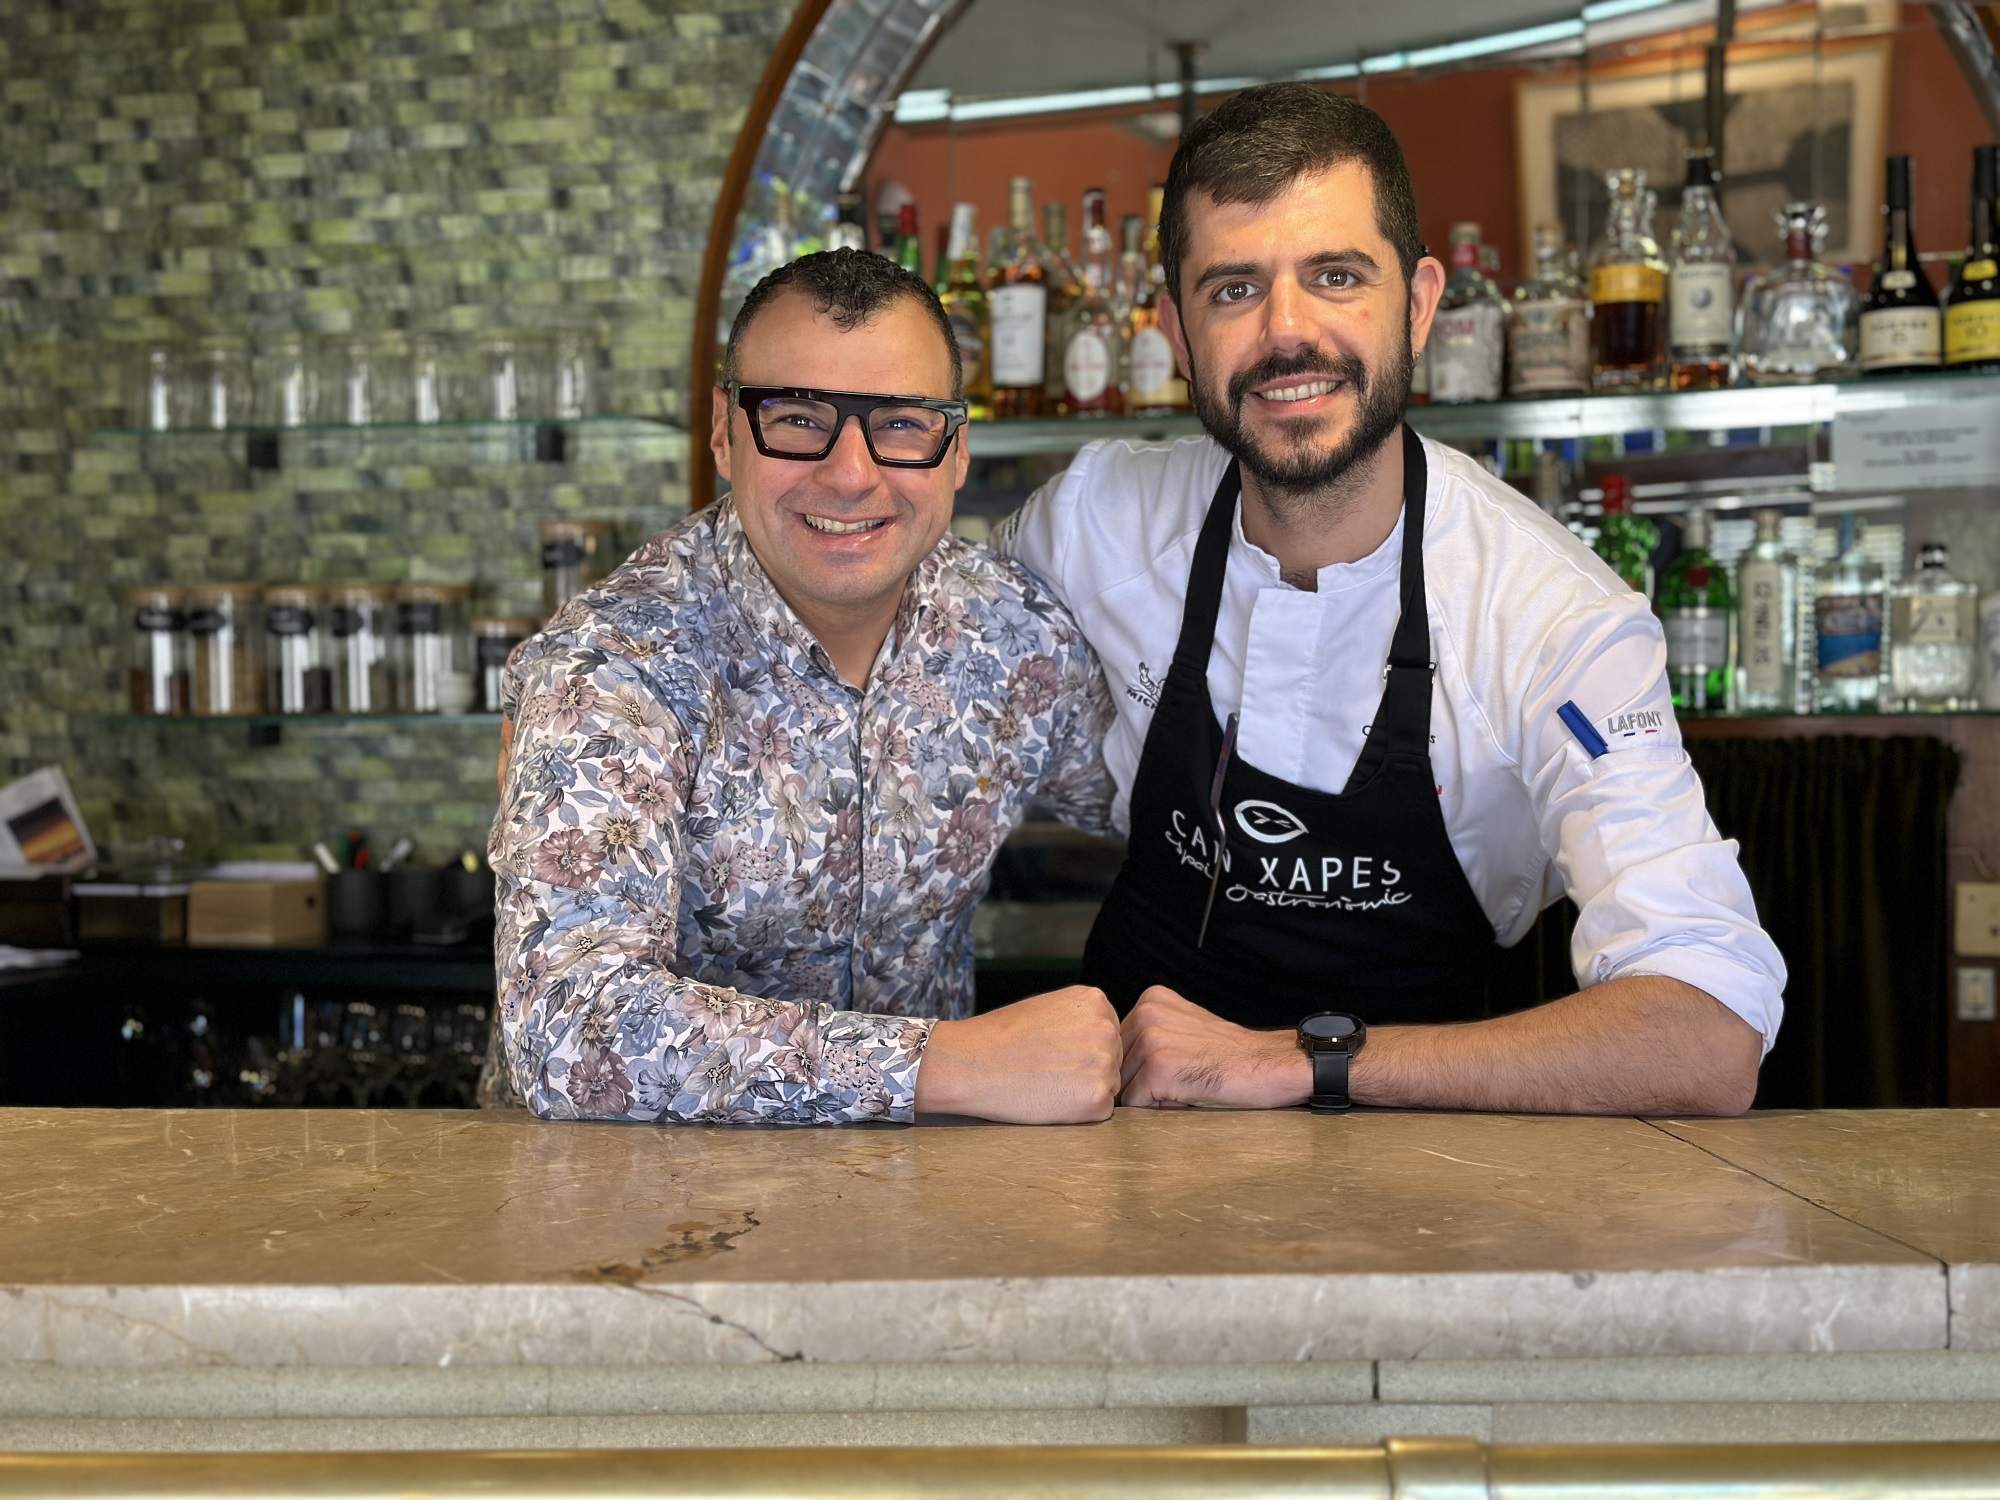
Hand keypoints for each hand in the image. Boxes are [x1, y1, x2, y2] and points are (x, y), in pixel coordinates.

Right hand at [916, 986, 1121, 1123]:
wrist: (971, 1064)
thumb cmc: (1001, 1037)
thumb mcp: (1049, 1007)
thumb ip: (1080, 1018)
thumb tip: (1103, 1038)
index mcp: (1096, 1001)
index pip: (1107, 1034)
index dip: (1079, 1049)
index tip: (1053, 1051)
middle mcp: (1107, 1029)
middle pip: (1113, 1059)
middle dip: (1086, 1069)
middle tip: (1047, 1069)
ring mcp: (1105, 1065)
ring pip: (1108, 1085)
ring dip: (1083, 1090)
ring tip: (1046, 1083)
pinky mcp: (1098, 1100)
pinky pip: (1099, 1111)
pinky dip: (1078, 1112)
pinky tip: (1049, 1099)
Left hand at [1119, 986, 1310, 1109]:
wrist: (1269, 1065)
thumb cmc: (1228, 1055)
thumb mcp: (1183, 1027)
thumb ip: (1148, 1033)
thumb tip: (1108, 1062)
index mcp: (1150, 999)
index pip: (1118, 1047)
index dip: (1142, 1067)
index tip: (1177, 1066)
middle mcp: (1147, 1013)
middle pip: (1116, 1067)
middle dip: (1141, 1083)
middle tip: (1184, 1078)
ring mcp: (1152, 1040)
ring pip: (1124, 1088)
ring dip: (1153, 1097)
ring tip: (1188, 1085)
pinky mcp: (1158, 1069)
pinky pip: (1137, 1105)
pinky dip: (1160, 1110)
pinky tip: (1189, 1094)